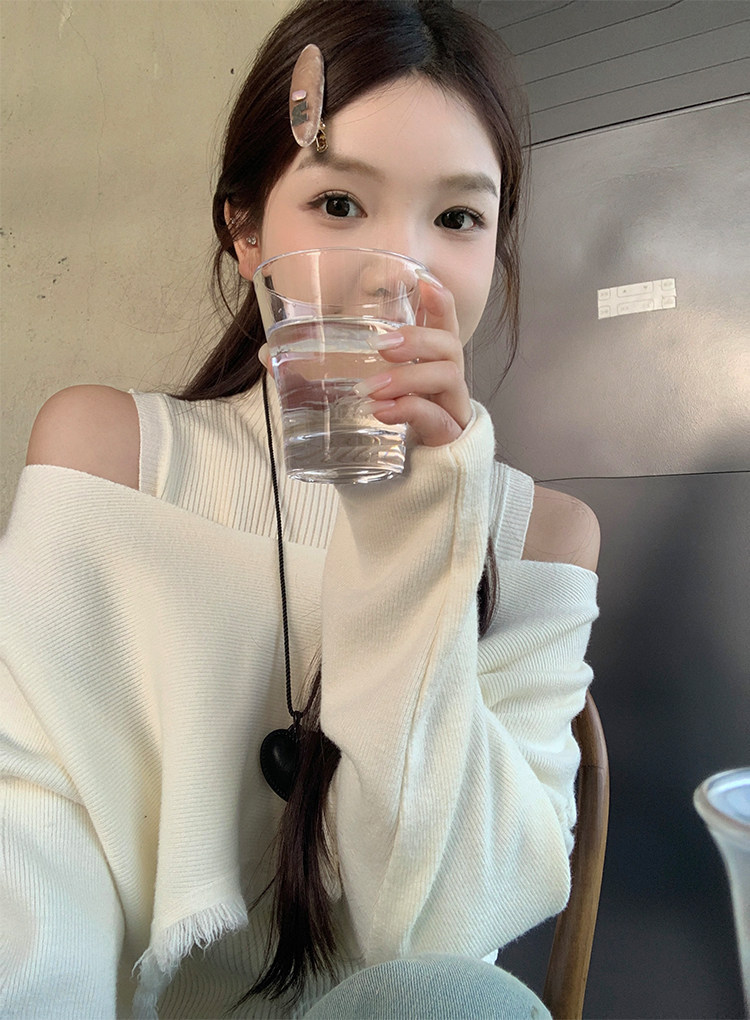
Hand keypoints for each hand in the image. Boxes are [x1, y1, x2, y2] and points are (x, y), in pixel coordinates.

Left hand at [257, 274, 472, 447]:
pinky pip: (438, 418)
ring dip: (407, 376)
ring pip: (447, 376)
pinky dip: (409, 410)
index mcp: (426, 368)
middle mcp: (446, 387)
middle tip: (381, 344)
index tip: (422, 282)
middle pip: (450, 345)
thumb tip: (266, 354)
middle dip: (418, 337)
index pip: (444, 327)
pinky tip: (381, 413)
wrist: (399, 499)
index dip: (439, 302)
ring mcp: (451, 414)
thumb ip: (317, 378)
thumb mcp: (348, 402)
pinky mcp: (449, 443)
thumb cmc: (378, 441)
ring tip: (369, 388)